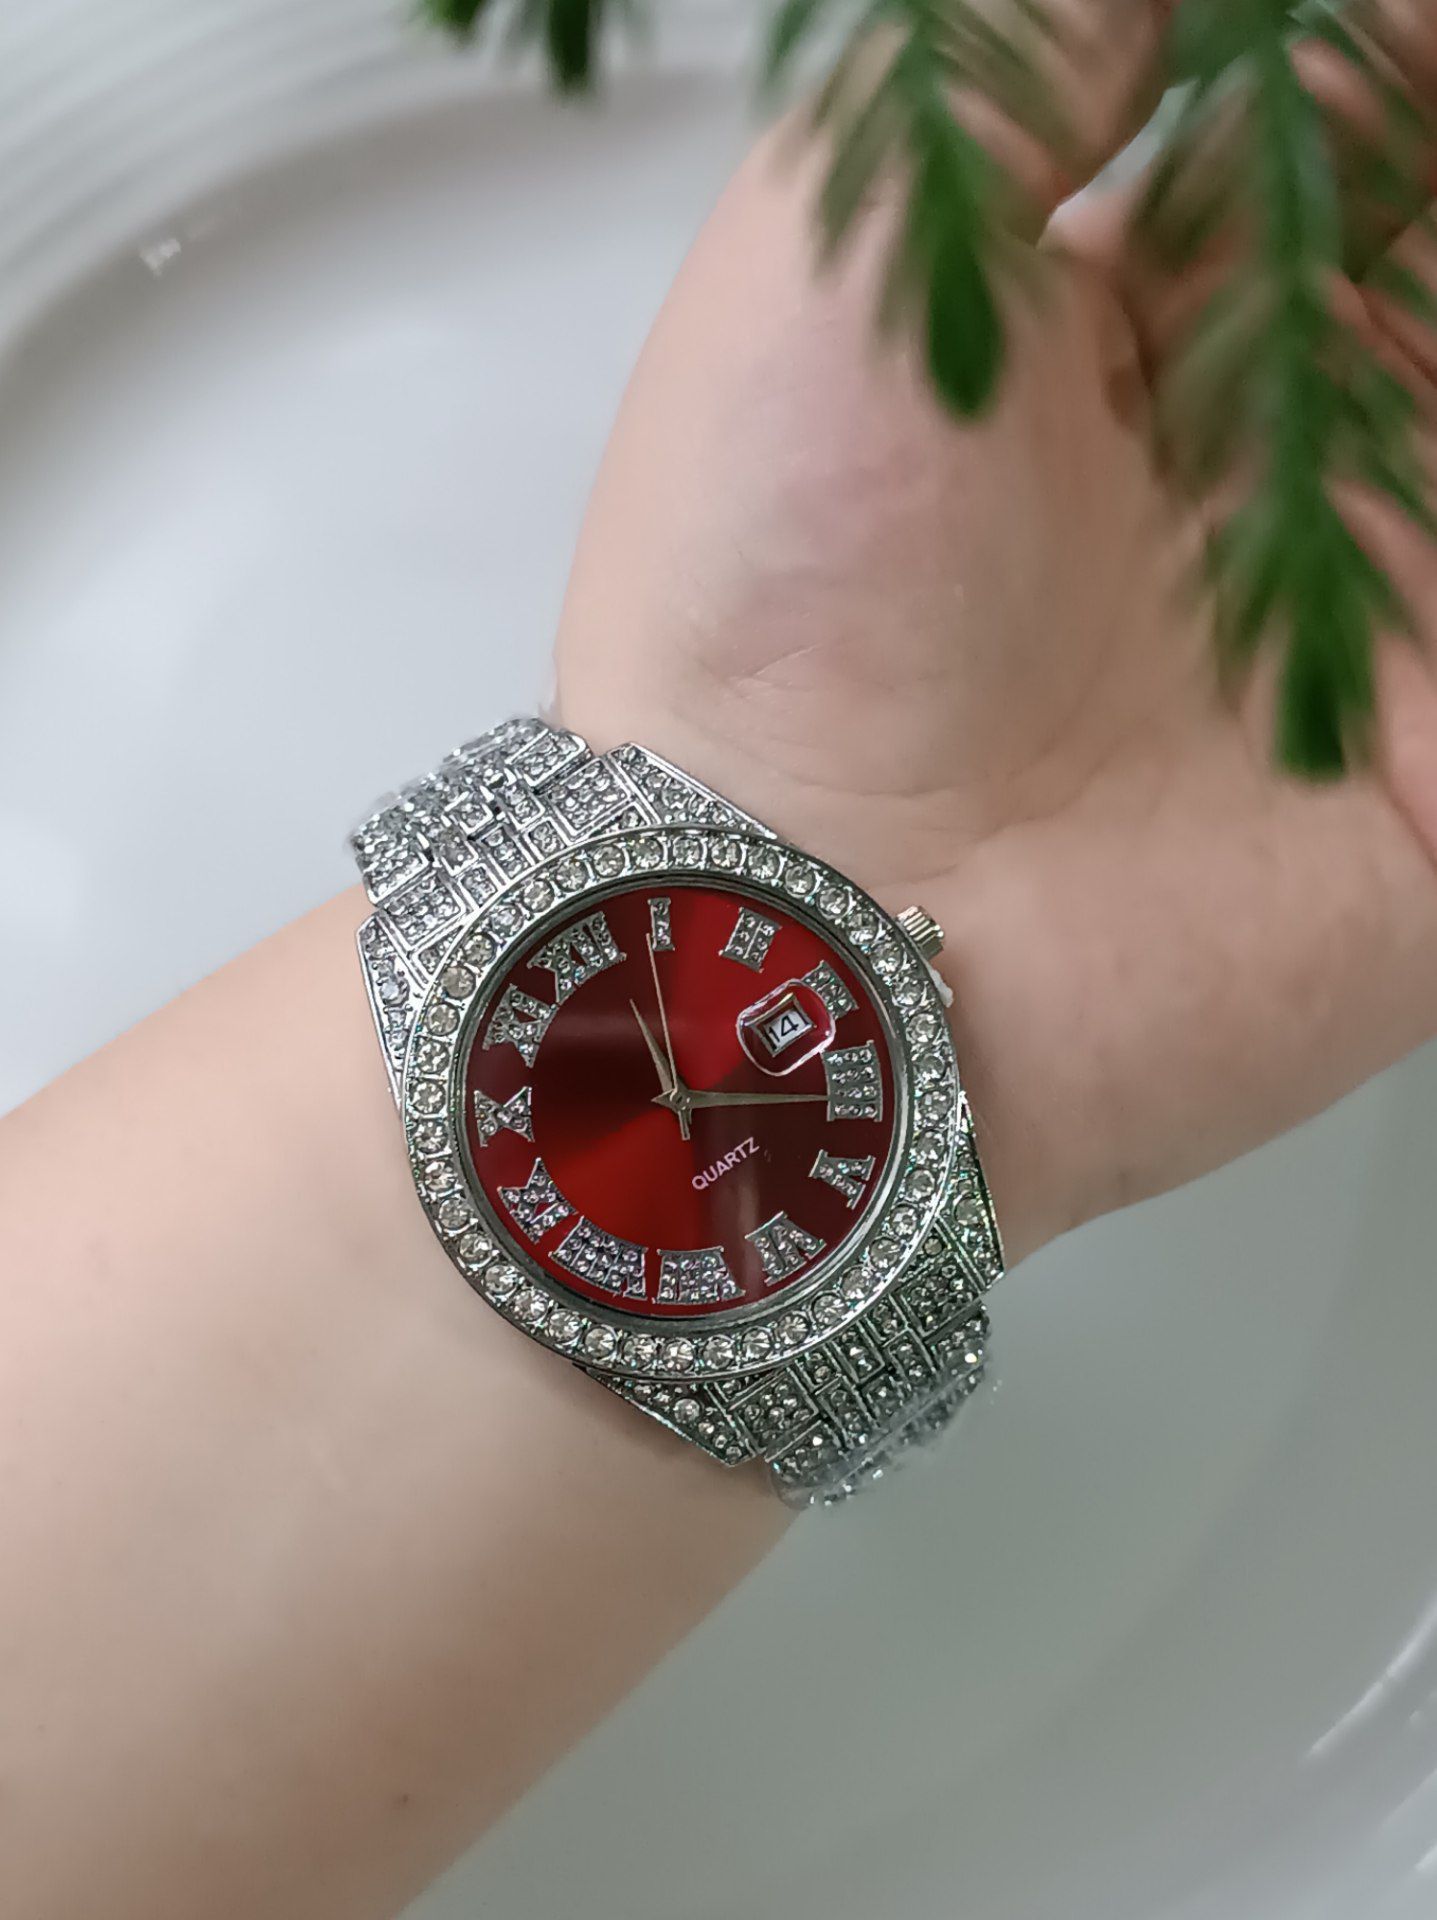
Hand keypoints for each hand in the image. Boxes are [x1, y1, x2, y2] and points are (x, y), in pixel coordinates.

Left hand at [554, 4, 1436, 1263]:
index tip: (1397, 20)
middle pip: (1425, 269)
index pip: (1303, 145)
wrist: (802, 924)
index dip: (1367, 58)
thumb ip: (1010, 65)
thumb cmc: (774, 592)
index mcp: (1096, 348)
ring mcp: (1352, 628)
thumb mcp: (846, 245)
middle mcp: (1235, 477)